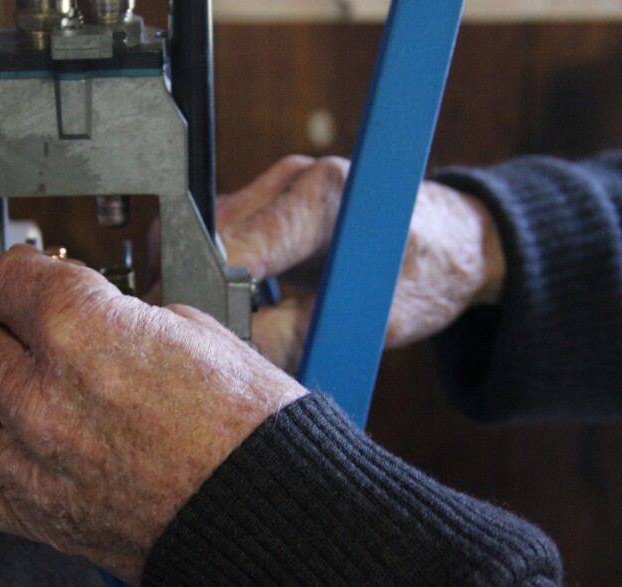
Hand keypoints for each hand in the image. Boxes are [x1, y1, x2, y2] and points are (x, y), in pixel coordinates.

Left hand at [0, 245, 306, 584]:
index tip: (35, 275)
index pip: (8, 276)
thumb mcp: (193, 330)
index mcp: (85, 332)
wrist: (263, 508)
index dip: (26, 268)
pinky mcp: (30, 513)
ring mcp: (28, 459)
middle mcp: (42, 395)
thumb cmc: (245, 427)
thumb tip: (90, 313)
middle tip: (12, 320)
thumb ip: (119, 315)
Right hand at [218, 156, 505, 371]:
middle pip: (215, 240)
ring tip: (244, 323)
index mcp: (325, 196)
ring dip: (215, 283)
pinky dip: (227, 273)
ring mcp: (281, 184)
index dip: (214, 299)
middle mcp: (295, 178)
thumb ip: (297, 336)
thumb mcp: (375, 321)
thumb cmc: (430, 276)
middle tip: (224, 341)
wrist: (457, 243)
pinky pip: (228, 237)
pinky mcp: (272, 200)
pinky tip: (252, 300)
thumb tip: (233, 354)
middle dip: (209, 293)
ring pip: (214, 238)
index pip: (236, 248)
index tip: (215, 341)